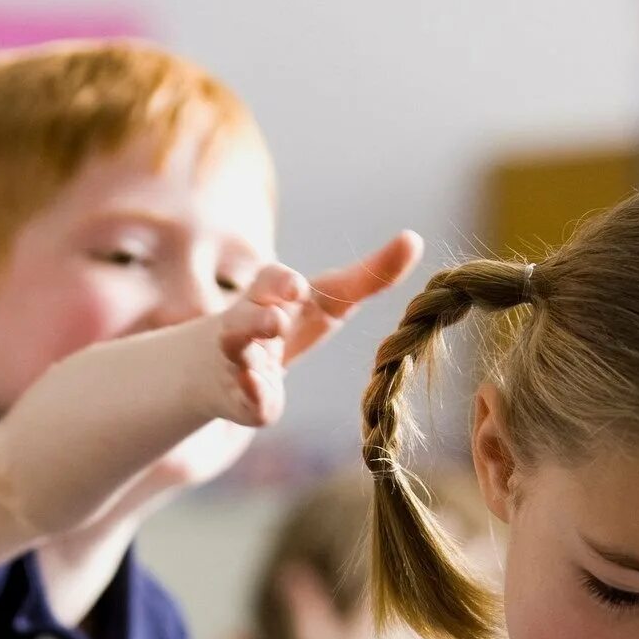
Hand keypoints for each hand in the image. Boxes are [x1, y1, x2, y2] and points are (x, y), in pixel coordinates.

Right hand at [174, 231, 425, 485]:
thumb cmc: (289, 323)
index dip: (282, 282)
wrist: (223, 367)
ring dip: (251, 342)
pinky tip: (258, 396)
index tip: (297, 288)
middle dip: (259, 315)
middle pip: (246, 313)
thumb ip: (369, 276)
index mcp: (270, 296)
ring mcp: (240, 360)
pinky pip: (246, 399)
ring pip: (235, 346)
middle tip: (278, 320)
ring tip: (270, 340)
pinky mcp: (243, 398)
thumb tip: (414, 239)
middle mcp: (248, 322)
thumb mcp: (329, 301)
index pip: (272, 281)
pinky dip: (251, 395)